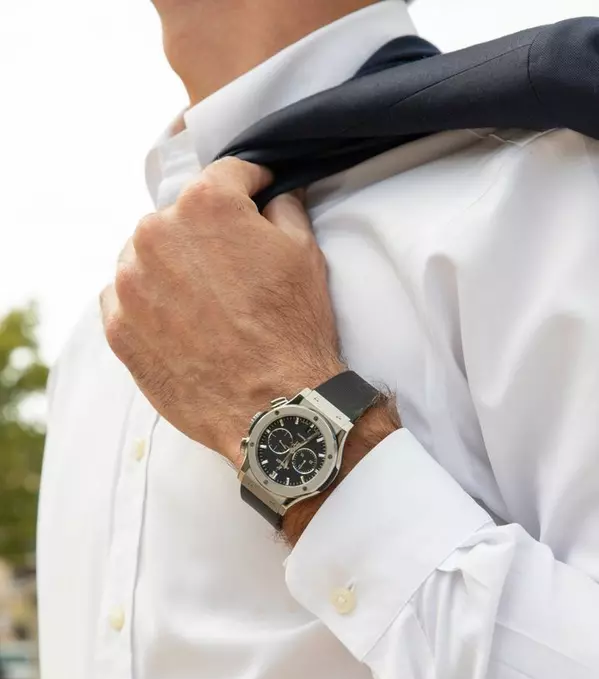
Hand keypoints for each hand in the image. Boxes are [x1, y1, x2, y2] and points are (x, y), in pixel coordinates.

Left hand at [100, 158, 343, 464]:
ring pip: (146, 256)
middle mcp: (157, 233)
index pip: (226, 175)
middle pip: (181, 217)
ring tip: (205, 303)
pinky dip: (148, 303)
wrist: (272, 406)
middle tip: (234, 268)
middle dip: (206, 235)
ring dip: (171, 268)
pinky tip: (180, 324)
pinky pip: (124, 298)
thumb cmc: (292, 331)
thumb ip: (284, 208)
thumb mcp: (304, 253)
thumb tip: (276, 193)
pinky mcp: (118, 327)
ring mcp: (131, 283)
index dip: (250, 187)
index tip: (257, 198)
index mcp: (206, 205)